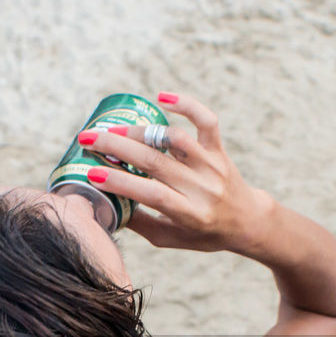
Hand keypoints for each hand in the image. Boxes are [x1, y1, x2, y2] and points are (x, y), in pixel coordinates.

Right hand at [80, 93, 272, 253]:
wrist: (248, 221)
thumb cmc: (203, 233)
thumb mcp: (170, 238)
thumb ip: (139, 223)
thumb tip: (103, 204)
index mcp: (190, 214)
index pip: (152, 194)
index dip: (120, 182)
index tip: (92, 173)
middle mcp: (203, 188)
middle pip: (156, 162)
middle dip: (117, 147)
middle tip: (88, 138)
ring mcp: (212, 166)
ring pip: (174, 140)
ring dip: (141, 131)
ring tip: (114, 128)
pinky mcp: (219, 150)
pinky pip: (206, 121)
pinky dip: (186, 105)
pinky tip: (161, 98)